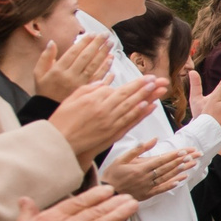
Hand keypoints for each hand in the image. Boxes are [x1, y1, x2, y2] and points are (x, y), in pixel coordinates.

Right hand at [31, 32, 111, 101]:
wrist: (48, 109)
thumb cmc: (44, 89)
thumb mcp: (39, 73)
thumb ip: (45, 57)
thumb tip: (52, 42)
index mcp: (58, 70)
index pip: (73, 53)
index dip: (84, 42)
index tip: (92, 34)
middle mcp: (69, 76)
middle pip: (85, 58)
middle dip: (96, 45)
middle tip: (105, 35)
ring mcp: (80, 84)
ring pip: (94, 67)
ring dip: (103, 54)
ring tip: (110, 44)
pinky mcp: (87, 91)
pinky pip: (98, 78)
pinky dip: (105, 69)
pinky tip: (111, 60)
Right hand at [48, 73, 166, 161]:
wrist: (59, 142)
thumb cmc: (62, 120)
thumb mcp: (71, 99)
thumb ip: (88, 89)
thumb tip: (103, 84)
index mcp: (94, 99)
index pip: (120, 89)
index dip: (136, 83)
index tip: (149, 78)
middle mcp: (104, 109)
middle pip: (130, 96)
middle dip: (147, 88)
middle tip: (161, 80)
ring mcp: (110, 122)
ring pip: (132, 107)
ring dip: (148, 98)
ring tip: (160, 90)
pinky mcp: (111, 134)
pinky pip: (128, 122)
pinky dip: (140, 114)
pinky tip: (150, 107)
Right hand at [102, 138, 197, 201]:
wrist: (107, 193)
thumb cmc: (112, 174)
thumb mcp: (120, 159)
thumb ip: (137, 149)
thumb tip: (152, 139)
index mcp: (141, 168)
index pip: (161, 160)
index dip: (174, 156)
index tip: (185, 151)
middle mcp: (147, 178)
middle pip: (168, 168)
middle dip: (182, 161)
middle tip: (195, 155)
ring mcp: (148, 186)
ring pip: (167, 177)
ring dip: (181, 171)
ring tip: (192, 164)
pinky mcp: (147, 194)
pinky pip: (162, 189)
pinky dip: (172, 184)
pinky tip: (181, 180)